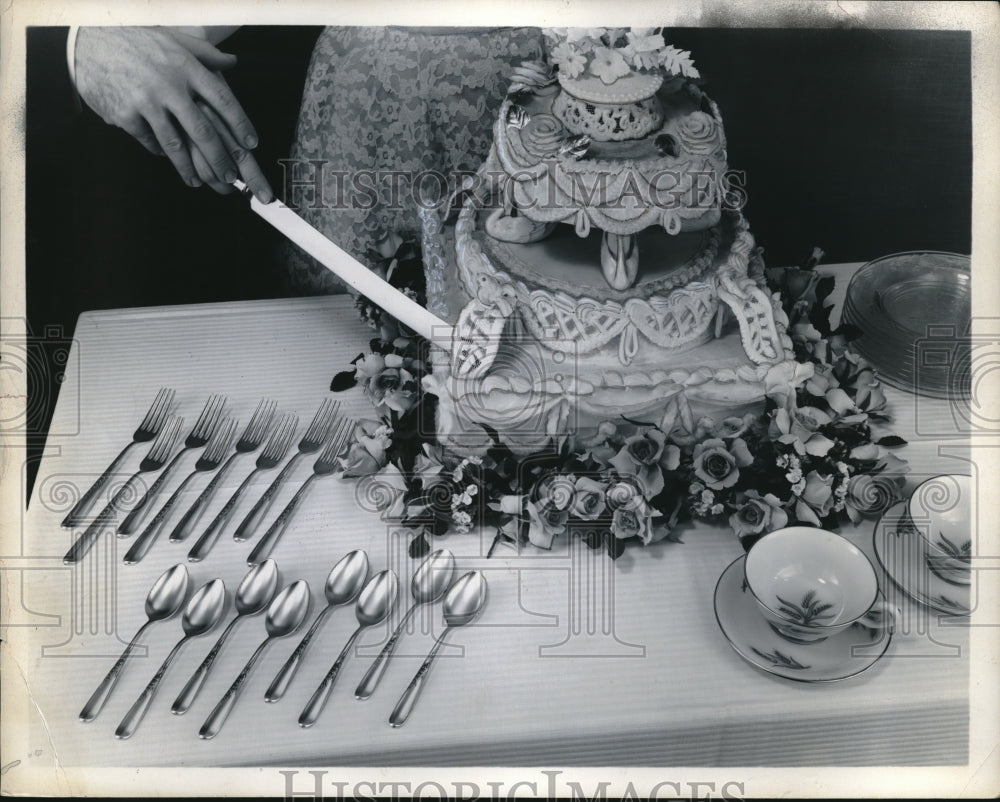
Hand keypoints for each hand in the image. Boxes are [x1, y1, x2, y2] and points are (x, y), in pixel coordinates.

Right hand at [74, 26, 271, 200]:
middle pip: (203, 131)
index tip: (251, 143)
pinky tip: (166, 157)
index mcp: (186, 67)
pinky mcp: (125, 115)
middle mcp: (169, 86)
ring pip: (175, 145)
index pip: (223, 99)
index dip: (240, 123)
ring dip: (189, 168)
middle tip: (231, 177)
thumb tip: (232, 62)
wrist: (87, 40)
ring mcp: (146, 102)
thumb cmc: (136, 40)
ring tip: (198, 181)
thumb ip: (205, 53)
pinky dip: (159, 151)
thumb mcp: (174, 40)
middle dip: (220, 158)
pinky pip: (149, 141)